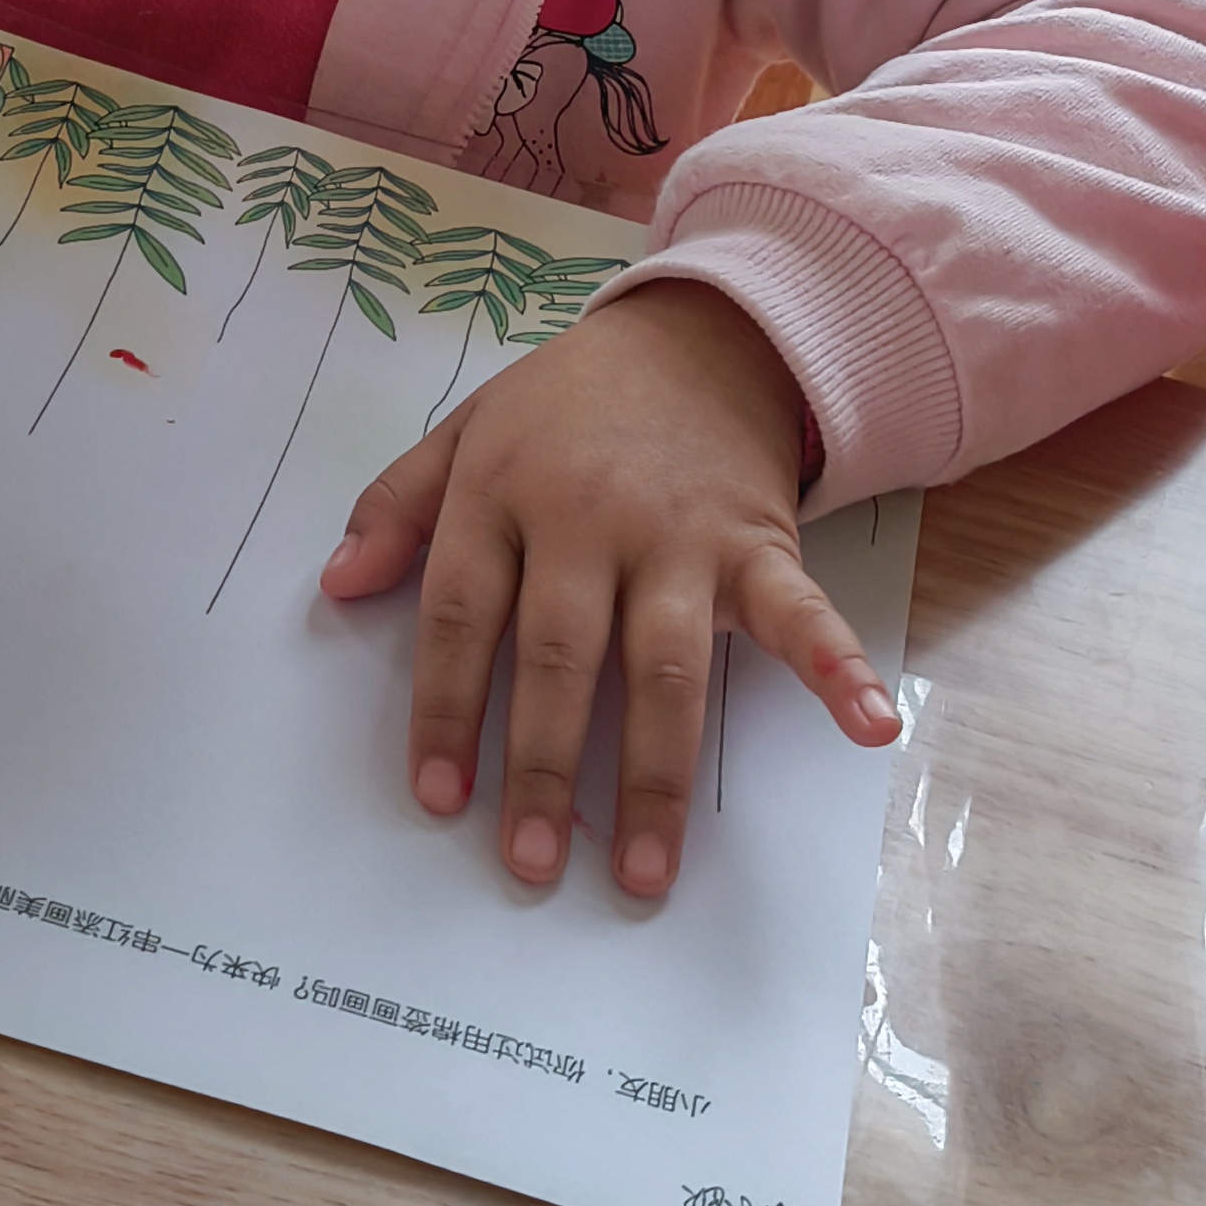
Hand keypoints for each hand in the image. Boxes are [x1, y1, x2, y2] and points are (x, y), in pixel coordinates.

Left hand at [322, 277, 898, 902]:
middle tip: (530, 861)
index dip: (443, 709)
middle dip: (544, 766)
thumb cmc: (569, 404)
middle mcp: (587, 519)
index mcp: (502, 493)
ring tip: (644, 872)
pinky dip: (837, 667)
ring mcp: (678, 535)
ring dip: (655, 775)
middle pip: (559, 656)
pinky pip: (797, 612)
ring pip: (662, 666)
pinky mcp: (755, 542)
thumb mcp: (466, 429)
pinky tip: (870, 726)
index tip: (439, 798)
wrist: (697, 334)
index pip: (461, 615)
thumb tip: (336, 584)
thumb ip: (396, 505)